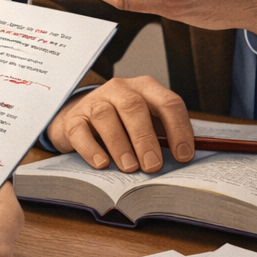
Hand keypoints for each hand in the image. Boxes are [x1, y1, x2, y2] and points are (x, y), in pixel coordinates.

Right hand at [47, 75, 194, 171]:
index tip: (183, 156)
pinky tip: (102, 164)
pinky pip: (80, 131)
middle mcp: (119, 89)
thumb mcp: (146, 123)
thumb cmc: (122, 124)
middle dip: (145, 138)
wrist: (81, 118)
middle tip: (153, 166)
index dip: (179, 129)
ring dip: (120, 145)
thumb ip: (164, 135)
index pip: (168, 102)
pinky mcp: (73, 118)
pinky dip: (92, 149)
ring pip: (106, 117)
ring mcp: (94, 102)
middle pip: (134, 107)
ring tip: (130, 168)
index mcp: (145, 88)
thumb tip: (182, 160)